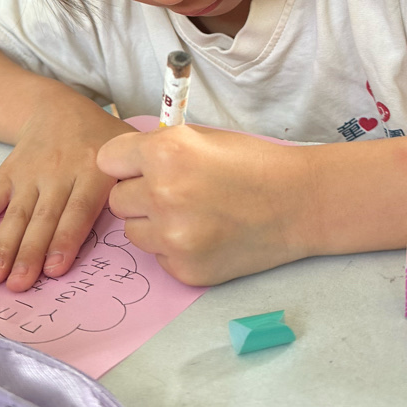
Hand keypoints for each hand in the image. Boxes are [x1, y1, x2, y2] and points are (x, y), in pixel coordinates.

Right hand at [0, 98, 131, 290]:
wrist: (57, 106)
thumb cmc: (101, 139)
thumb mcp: (126, 149)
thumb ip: (136, 180)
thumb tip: (150, 218)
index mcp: (93, 171)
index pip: (78, 210)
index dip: (66, 239)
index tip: (54, 268)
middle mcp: (59, 174)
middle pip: (43, 218)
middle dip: (29, 253)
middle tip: (18, 284)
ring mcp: (30, 174)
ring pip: (16, 214)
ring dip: (1, 245)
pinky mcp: (8, 174)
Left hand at [97, 125, 312, 284]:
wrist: (299, 203)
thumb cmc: (252, 164)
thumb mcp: (200, 138)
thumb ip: (157, 150)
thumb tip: (122, 167)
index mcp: (165, 153)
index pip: (107, 160)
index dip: (125, 163)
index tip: (141, 166)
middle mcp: (163, 194)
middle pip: (117, 200)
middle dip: (138, 195)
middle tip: (174, 192)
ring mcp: (173, 237)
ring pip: (133, 232)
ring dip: (153, 224)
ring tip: (192, 214)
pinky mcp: (185, 268)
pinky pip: (158, 256)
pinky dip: (175, 248)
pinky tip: (207, 234)